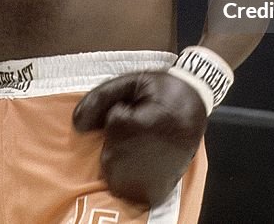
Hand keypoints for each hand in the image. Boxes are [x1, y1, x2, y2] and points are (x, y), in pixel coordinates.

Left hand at [73, 71, 207, 206]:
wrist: (196, 100)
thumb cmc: (161, 89)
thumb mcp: (132, 82)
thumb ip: (101, 98)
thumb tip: (77, 125)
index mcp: (153, 120)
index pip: (116, 121)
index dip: (120, 110)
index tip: (137, 106)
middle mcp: (158, 149)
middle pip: (113, 150)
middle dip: (117, 137)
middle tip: (137, 124)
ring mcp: (162, 170)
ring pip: (117, 174)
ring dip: (118, 157)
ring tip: (137, 140)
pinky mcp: (164, 183)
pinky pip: (132, 191)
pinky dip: (128, 177)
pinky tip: (138, 160)